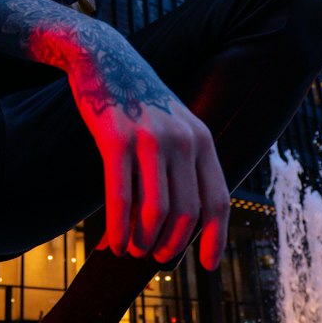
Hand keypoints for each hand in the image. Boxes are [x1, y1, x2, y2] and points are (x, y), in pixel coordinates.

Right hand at [66, 32, 229, 268]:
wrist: (104, 57)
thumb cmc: (138, 100)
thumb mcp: (175, 124)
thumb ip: (185, 161)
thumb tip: (184, 218)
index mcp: (202, 139)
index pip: (217, 199)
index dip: (215, 238)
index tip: (207, 265)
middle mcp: (182, 139)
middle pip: (186, 213)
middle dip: (170, 245)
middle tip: (154, 257)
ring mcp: (149, 138)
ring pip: (155, 210)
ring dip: (143, 240)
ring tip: (130, 250)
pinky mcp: (115, 139)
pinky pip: (120, 197)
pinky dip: (117, 228)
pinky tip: (111, 243)